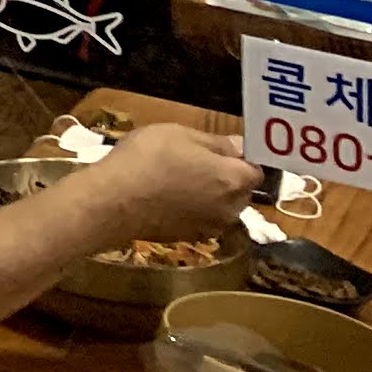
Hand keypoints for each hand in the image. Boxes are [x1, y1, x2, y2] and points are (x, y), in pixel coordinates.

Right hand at [84, 123, 264, 246]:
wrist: (114, 201)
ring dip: (211, 195)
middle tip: (195, 162)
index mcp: (233, 180)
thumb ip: (216, 142)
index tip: (221, 150)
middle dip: (227, 178)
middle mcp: (231, 208)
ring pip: (222, 207)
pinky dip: (194, 210)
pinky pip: (203, 219)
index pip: (256, 170)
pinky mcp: (192, 237)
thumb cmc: (147, 159)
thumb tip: (240, 147)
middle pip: (241, 191)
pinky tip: (168, 199)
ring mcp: (212, 226)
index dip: (242, 159)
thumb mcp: (178, 134)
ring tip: (179, 181)